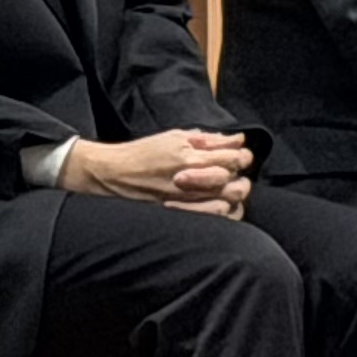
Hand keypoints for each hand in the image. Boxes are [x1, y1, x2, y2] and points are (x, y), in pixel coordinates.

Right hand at [57, 128, 254, 212]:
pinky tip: (218, 203)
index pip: (232, 159)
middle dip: (241, 177)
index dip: (241, 156)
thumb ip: (206, 139)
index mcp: (190, 158)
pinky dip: (223, 212)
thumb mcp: (173, 137)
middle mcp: (192, 182)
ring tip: (227, 189)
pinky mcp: (181, 214)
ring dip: (233, 196)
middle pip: (235, 185)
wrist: (114, 174)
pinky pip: (213, 218)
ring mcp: (187, 202)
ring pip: (228, 205)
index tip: (238, 154)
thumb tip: (234, 139)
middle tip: (235, 173)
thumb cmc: (143, 153)